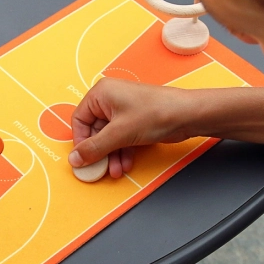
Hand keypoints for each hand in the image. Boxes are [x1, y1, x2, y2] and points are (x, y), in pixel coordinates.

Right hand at [69, 78, 194, 177]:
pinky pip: (120, 138)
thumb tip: (75, 158)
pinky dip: (122, 151)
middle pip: (94, 131)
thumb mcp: (119, 134)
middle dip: (99, 152)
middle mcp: (110, 99)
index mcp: (101, 94)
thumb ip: (94, 148)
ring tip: (115, 170)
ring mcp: (123, 110)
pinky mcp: (134, 120)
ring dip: (111, 155)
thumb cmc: (157, 112)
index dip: (80, 141)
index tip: (82, 158)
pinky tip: (126, 164)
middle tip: (99, 168)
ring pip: (108, 137)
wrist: (187, 115)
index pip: (79, 119)